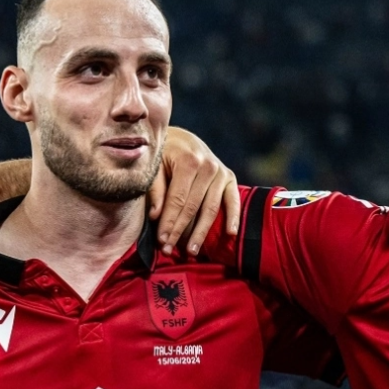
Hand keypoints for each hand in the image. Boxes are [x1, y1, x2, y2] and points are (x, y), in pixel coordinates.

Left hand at [148, 127, 239, 255]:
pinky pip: (233, 200)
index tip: (162, 241)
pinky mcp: (230, 177)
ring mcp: (221, 172)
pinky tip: (230, 234)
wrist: (181, 138)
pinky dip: (233, 217)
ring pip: (211, 208)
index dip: (169, 222)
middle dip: (180, 231)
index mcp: (188, 161)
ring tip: (192, 251)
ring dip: (201, 232)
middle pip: (193, 207)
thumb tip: (156, 216)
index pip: (177, 199)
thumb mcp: (155, 166)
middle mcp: (208, 166)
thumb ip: (155, 189)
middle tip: (170, 250)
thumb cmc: (163, 154)